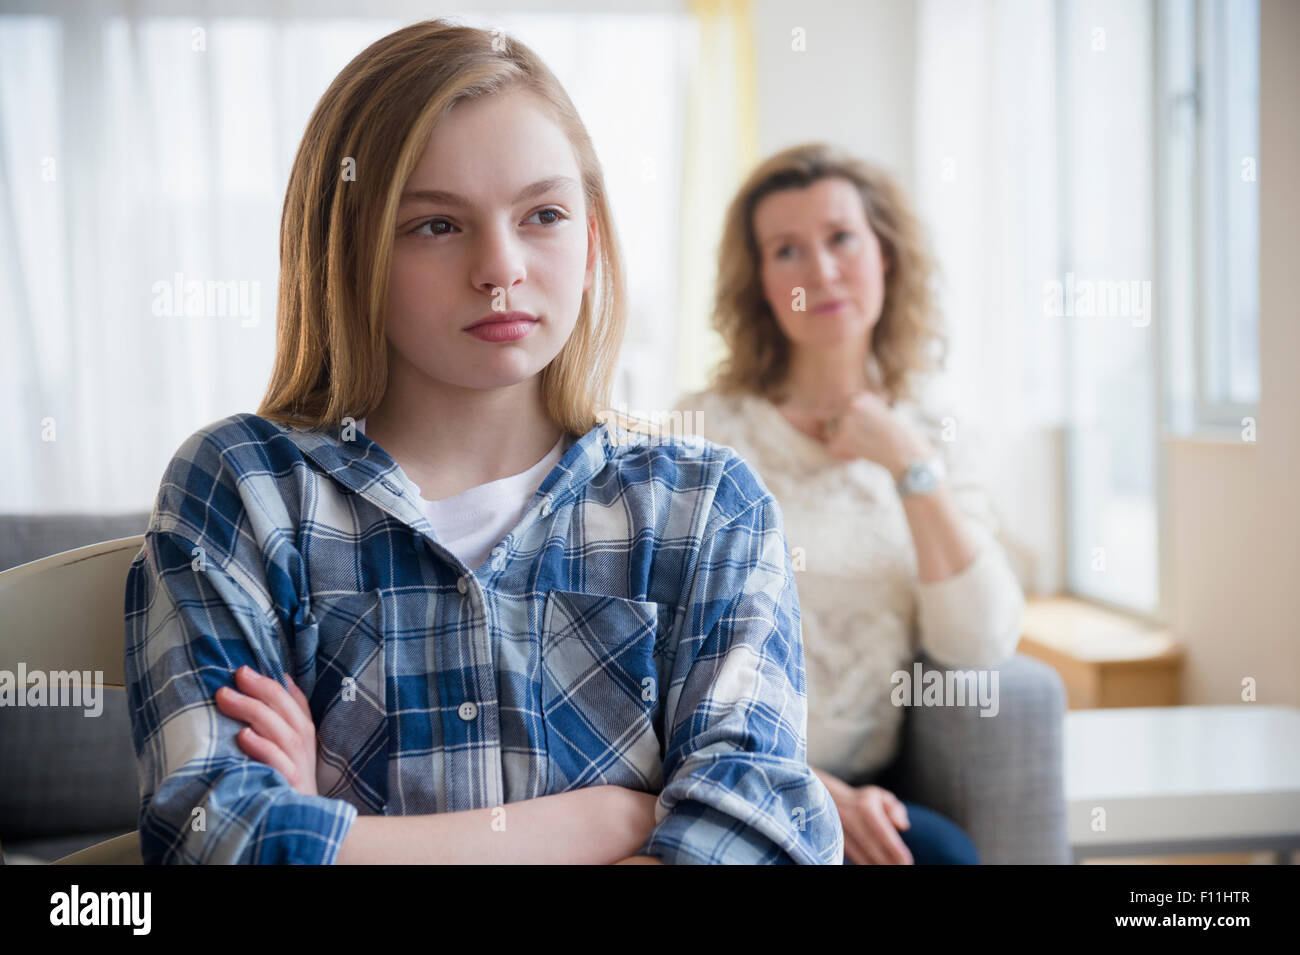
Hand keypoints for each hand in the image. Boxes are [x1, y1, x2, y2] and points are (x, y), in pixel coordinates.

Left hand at [215, 665, 318, 796]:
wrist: (300, 824)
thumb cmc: (285, 782)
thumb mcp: (285, 750)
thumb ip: (276, 722)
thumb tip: (264, 688)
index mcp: (303, 733)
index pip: (294, 700)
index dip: (272, 682)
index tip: (246, 670)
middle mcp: (303, 745)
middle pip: (285, 710)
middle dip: (260, 689)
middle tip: (234, 676)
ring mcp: (299, 764)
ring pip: (280, 730)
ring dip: (252, 710)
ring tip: (226, 697)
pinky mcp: (291, 785)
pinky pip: (278, 762)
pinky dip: (262, 747)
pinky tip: (243, 736)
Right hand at [814, 768, 912, 864]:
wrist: (827, 800)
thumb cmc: (861, 802)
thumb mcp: (881, 798)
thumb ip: (896, 810)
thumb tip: (902, 827)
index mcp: (864, 807)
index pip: (883, 833)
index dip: (896, 850)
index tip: (907, 861)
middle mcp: (849, 819)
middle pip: (872, 849)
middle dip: (888, 862)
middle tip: (902, 868)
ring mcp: (839, 831)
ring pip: (860, 857)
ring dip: (875, 865)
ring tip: (889, 867)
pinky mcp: (834, 842)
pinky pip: (852, 858)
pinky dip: (864, 864)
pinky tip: (875, 865)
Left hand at [820, 391, 930, 475]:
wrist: (907, 453)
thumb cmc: (896, 435)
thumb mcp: (877, 413)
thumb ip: (857, 411)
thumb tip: (818, 412)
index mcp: (859, 395)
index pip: (841, 408)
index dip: (854, 423)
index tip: (870, 428)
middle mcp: (850, 404)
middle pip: (833, 420)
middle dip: (846, 431)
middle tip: (869, 437)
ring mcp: (844, 421)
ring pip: (832, 433)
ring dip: (844, 441)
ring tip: (868, 443)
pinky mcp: (840, 439)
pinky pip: (832, 448)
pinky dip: (843, 453)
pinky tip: (862, 452)